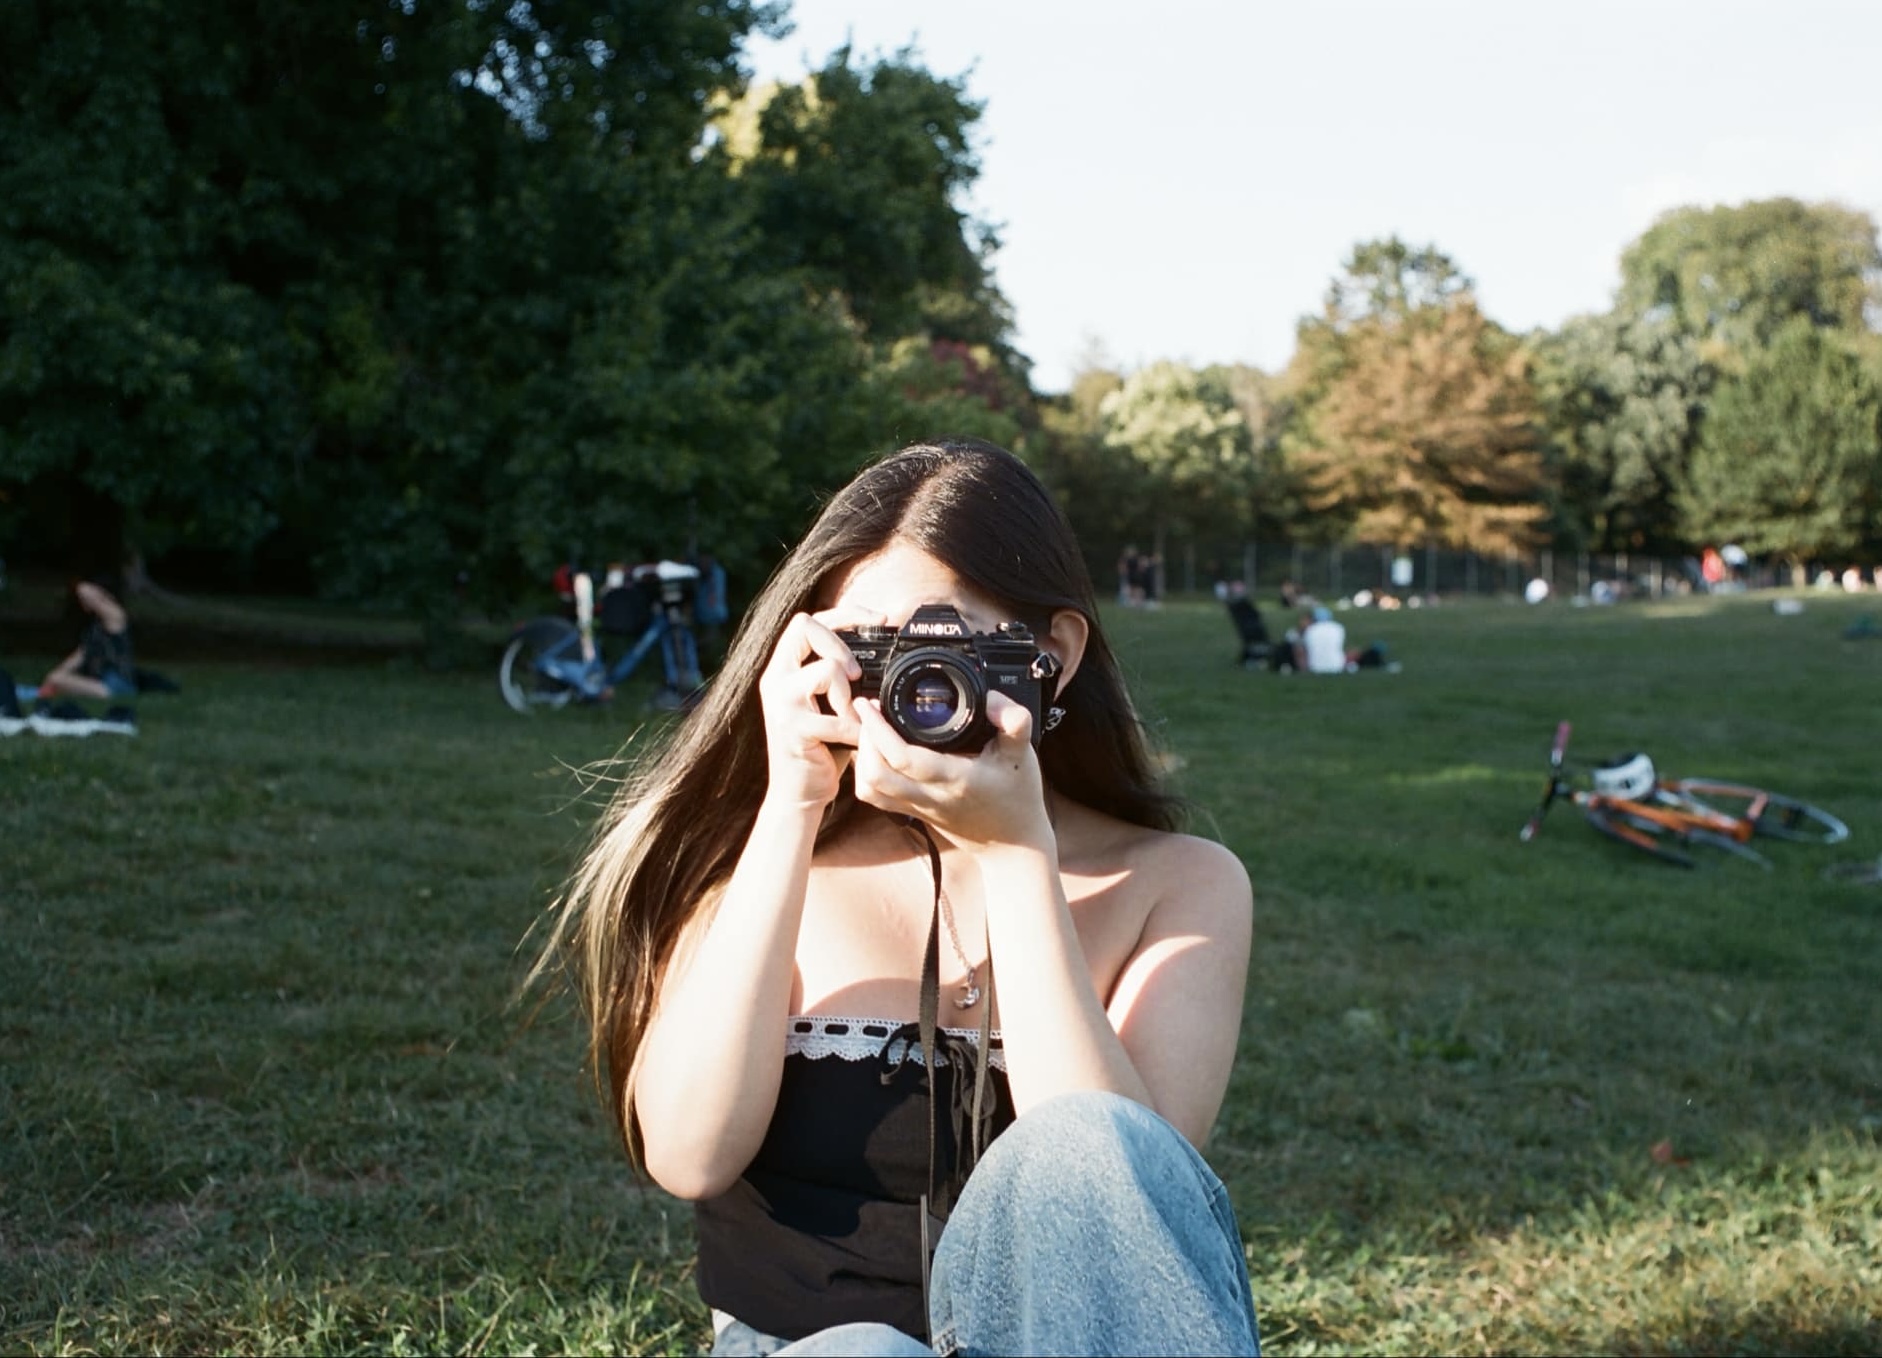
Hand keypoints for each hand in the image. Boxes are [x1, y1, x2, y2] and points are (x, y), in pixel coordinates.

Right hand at [756, 608, 877, 810]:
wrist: (799, 794)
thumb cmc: (821, 746)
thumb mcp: (828, 702)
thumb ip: (841, 674)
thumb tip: (881, 648)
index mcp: (783, 668)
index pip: (808, 619)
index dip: (846, 613)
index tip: (880, 620)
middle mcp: (775, 680)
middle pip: (805, 626)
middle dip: (841, 646)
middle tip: (857, 675)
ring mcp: (782, 704)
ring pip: (825, 669)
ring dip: (849, 693)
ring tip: (851, 716)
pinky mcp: (795, 731)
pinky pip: (838, 718)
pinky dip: (856, 730)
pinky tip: (856, 741)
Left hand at [850, 690, 1052, 850]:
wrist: (1013, 846)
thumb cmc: (1018, 797)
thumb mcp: (1023, 754)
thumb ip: (1013, 720)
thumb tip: (989, 698)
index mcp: (953, 779)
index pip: (902, 757)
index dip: (878, 729)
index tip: (871, 704)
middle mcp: (929, 796)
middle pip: (875, 774)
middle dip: (864, 739)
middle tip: (869, 711)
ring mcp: (918, 807)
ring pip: (870, 788)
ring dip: (863, 757)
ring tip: (870, 730)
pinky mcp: (914, 813)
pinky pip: (877, 798)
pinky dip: (867, 774)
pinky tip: (876, 754)